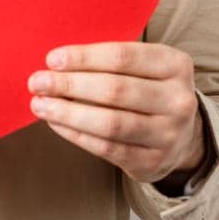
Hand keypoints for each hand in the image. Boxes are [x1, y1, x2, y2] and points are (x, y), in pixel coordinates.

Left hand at [26, 41, 206, 186]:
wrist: (181, 135)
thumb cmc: (148, 89)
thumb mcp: (143, 66)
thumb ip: (108, 61)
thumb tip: (55, 63)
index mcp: (175, 65)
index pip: (123, 57)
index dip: (84, 58)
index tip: (52, 60)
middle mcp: (179, 100)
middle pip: (115, 90)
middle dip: (70, 85)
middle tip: (37, 82)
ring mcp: (169, 134)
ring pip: (110, 123)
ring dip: (68, 113)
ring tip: (40, 105)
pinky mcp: (153, 162)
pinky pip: (107, 149)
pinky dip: (77, 135)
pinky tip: (56, 123)